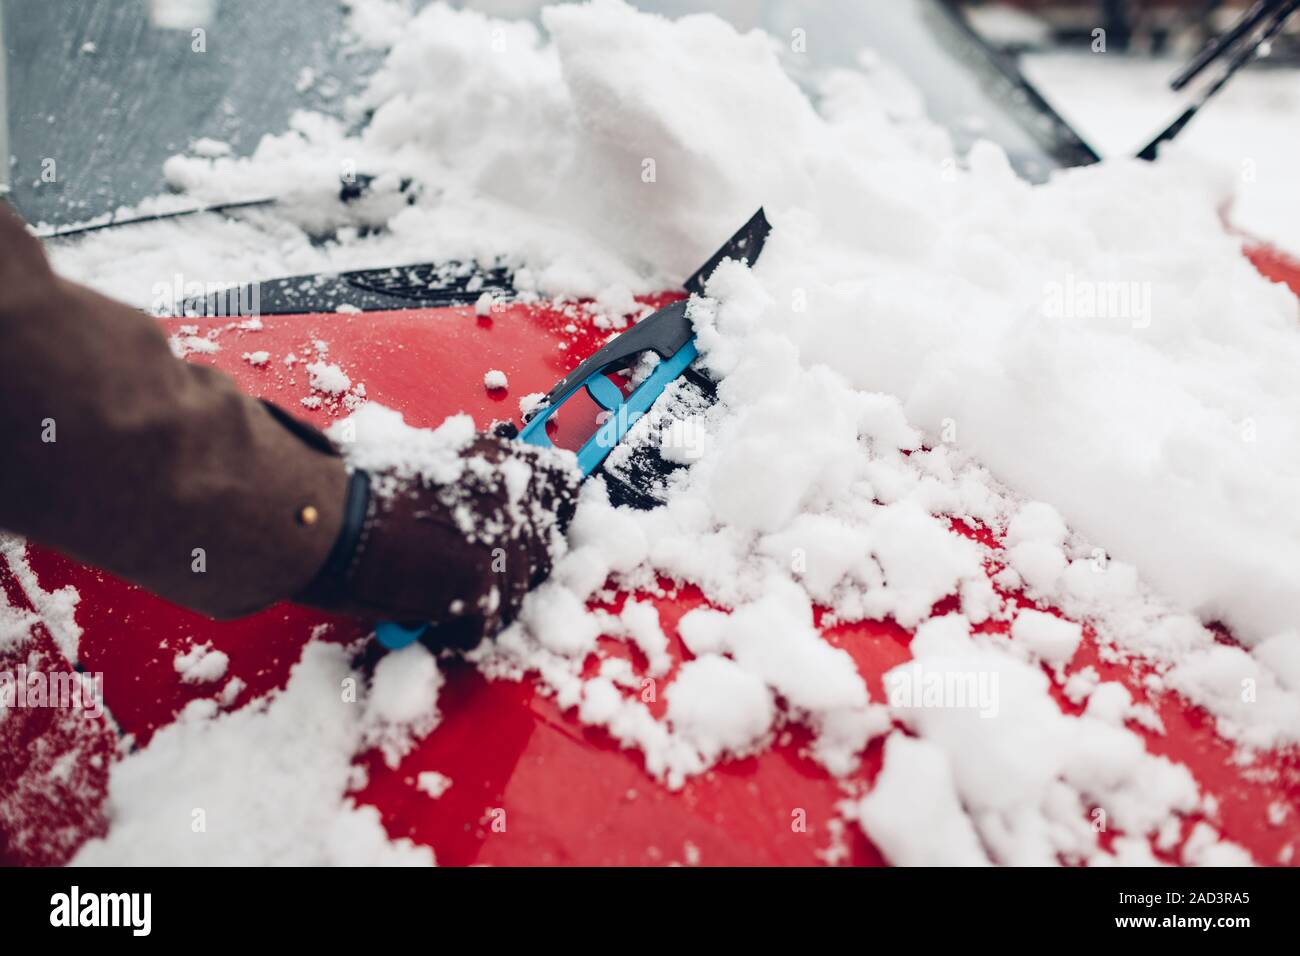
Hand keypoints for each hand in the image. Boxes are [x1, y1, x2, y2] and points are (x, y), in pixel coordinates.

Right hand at [298, 432, 580, 649]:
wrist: (321, 515)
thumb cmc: (351, 489)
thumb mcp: (426, 465)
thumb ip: (471, 486)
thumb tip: (488, 517)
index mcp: (498, 457)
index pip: (559, 485)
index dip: (547, 514)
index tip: (529, 533)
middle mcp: (511, 494)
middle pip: (544, 550)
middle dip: (512, 569)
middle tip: (466, 577)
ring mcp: (502, 542)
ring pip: (515, 596)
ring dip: (480, 605)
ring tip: (434, 596)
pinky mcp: (482, 587)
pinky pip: (483, 628)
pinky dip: (455, 633)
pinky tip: (424, 615)